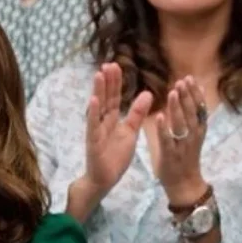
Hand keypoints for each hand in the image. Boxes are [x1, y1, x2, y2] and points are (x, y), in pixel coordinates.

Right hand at [82, 63, 153, 195]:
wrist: (105, 179)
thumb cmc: (115, 156)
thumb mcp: (131, 132)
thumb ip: (137, 113)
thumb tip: (148, 93)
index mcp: (112, 120)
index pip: (114, 98)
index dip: (116, 83)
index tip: (117, 65)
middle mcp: (102, 122)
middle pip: (106, 98)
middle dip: (107, 82)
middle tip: (109, 63)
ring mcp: (96, 131)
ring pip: (97, 108)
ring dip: (98, 91)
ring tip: (99, 74)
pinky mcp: (92, 141)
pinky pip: (92, 125)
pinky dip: (93, 113)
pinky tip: (93, 100)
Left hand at [153, 76, 209, 205]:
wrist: (185, 184)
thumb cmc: (186, 155)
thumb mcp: (194, 133)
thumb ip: (194, 112)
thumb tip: (199, 89)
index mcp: (199, 130)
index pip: (200, 108)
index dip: (195, 93)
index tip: (190, 78)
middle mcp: (194, 136)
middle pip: (192, 113)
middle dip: (187, 96)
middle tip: (181, 81)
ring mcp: (182, 146)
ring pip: (181, 125)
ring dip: (177, 108)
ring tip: (173, 92)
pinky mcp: (170, 155)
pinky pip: (167, 140)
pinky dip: (164, 128)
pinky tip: (159, 116)